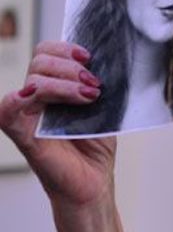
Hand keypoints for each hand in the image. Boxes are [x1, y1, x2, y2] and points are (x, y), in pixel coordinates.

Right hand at [0, 40, 115, 205]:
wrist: (93, 183)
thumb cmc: (95, 149)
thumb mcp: (103, 110)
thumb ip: (97, 86)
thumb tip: (104, 65)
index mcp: (53, 88)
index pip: (46, 53)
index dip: (65, 49)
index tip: (89, 57)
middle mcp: (36, 98)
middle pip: (40, 61)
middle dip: (71, 67)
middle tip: (94, 85)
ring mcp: (27, 115)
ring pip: (34, 80)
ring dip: (65, 83)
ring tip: (90, 96)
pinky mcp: (22, 135)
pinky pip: (7, 110)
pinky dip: (19, 98)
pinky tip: (34, 95)